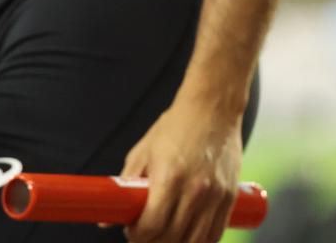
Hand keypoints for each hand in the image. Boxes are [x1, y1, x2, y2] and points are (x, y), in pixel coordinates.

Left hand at [121, 94, 244, 242]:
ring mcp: (215, 195)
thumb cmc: (175, 127)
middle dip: (152, 242)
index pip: (151, 225)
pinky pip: (214, 235)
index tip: (131, 231)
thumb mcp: (143, 152)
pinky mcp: (230, 197)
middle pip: (171, 238)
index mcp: (169, 177)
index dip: (136, 235)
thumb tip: (105, 221)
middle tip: (144, 234)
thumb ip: (126, 186)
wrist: (214, 107)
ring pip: (194, 242)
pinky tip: (187, 237)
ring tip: (165, 236)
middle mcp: (195, 189)